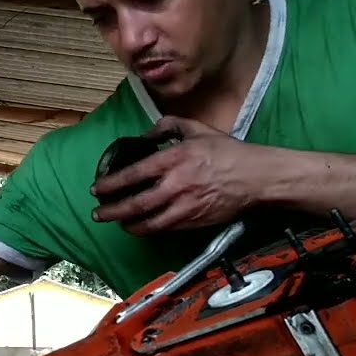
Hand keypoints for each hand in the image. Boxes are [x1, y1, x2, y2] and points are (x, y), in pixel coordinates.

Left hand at [91, 116, 267, 235]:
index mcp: (174, 159)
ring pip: (150, 223)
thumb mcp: (197, 129)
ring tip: (118, 224)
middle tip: (98, 214)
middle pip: (136, 204)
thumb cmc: (228, 152)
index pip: (134, 174)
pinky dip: (150, 230)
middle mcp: (177, 185)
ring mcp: (186, 207)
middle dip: (112, 211)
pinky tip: (142, 227)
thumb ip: (168, 125)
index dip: (112, 184)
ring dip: (129, 225)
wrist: (258, 177)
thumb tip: (147, 133)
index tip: (97, 188)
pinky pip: (167, 229)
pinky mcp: (196, 222)